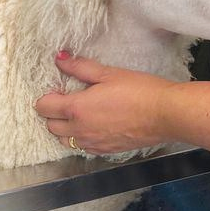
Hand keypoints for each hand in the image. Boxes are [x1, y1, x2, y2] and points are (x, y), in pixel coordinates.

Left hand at [34, 52, 178, 154]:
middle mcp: (79, 130)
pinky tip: (94, 127)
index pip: (44, 107)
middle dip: (53, 114)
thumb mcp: (108, 73)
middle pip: (51, 126)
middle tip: (68, 101)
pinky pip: (83, 148)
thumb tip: (60, 58)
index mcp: (76, 109)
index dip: (47, 98)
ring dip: (65, 130)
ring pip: (64, 141)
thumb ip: (80, 67)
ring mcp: (91, 143)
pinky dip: (81, 139)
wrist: (165, 114)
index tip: (58, 90)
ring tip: (79, 116)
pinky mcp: (104, 151)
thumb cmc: (139, 91)